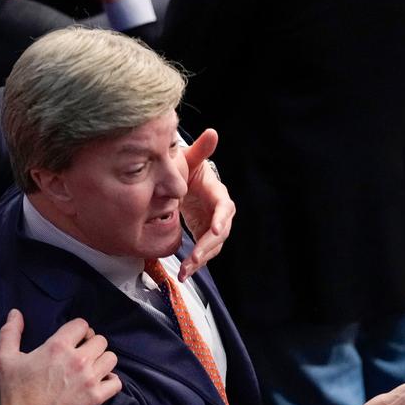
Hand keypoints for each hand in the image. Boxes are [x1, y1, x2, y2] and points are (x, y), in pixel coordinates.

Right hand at [0, 310, 121, 404]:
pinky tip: (99, 382)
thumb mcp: (4, 359)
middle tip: (82, 352)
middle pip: (101, 340)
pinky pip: (116, 382)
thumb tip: (16, 313)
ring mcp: (90, 380)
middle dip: (92, 343)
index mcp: (58, 346)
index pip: (82, 324)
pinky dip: (110, 381)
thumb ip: (10, 332)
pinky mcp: (96, 398)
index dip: (78, 330)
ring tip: (91, 367)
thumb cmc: (15, 391)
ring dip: (102, 360)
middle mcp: (78, 360)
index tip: (73, 338)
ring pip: (111, 358)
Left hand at [179, 128, 235, 280]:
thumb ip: (200, 150)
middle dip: (208, 247)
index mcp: (217, 193)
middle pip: (220, 233)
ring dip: (201, 260)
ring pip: (213, 247)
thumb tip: (212, 133)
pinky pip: (204, 252)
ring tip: (186, 270)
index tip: (213, 230)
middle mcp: (219, 212)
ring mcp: (212, 225)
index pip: (224, 207)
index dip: (221, 219)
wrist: (180, 182)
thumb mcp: (190, 160)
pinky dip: (195, 263)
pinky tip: (184, 272)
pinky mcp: (204, 235)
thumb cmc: (185, 170)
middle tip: (194, 259)